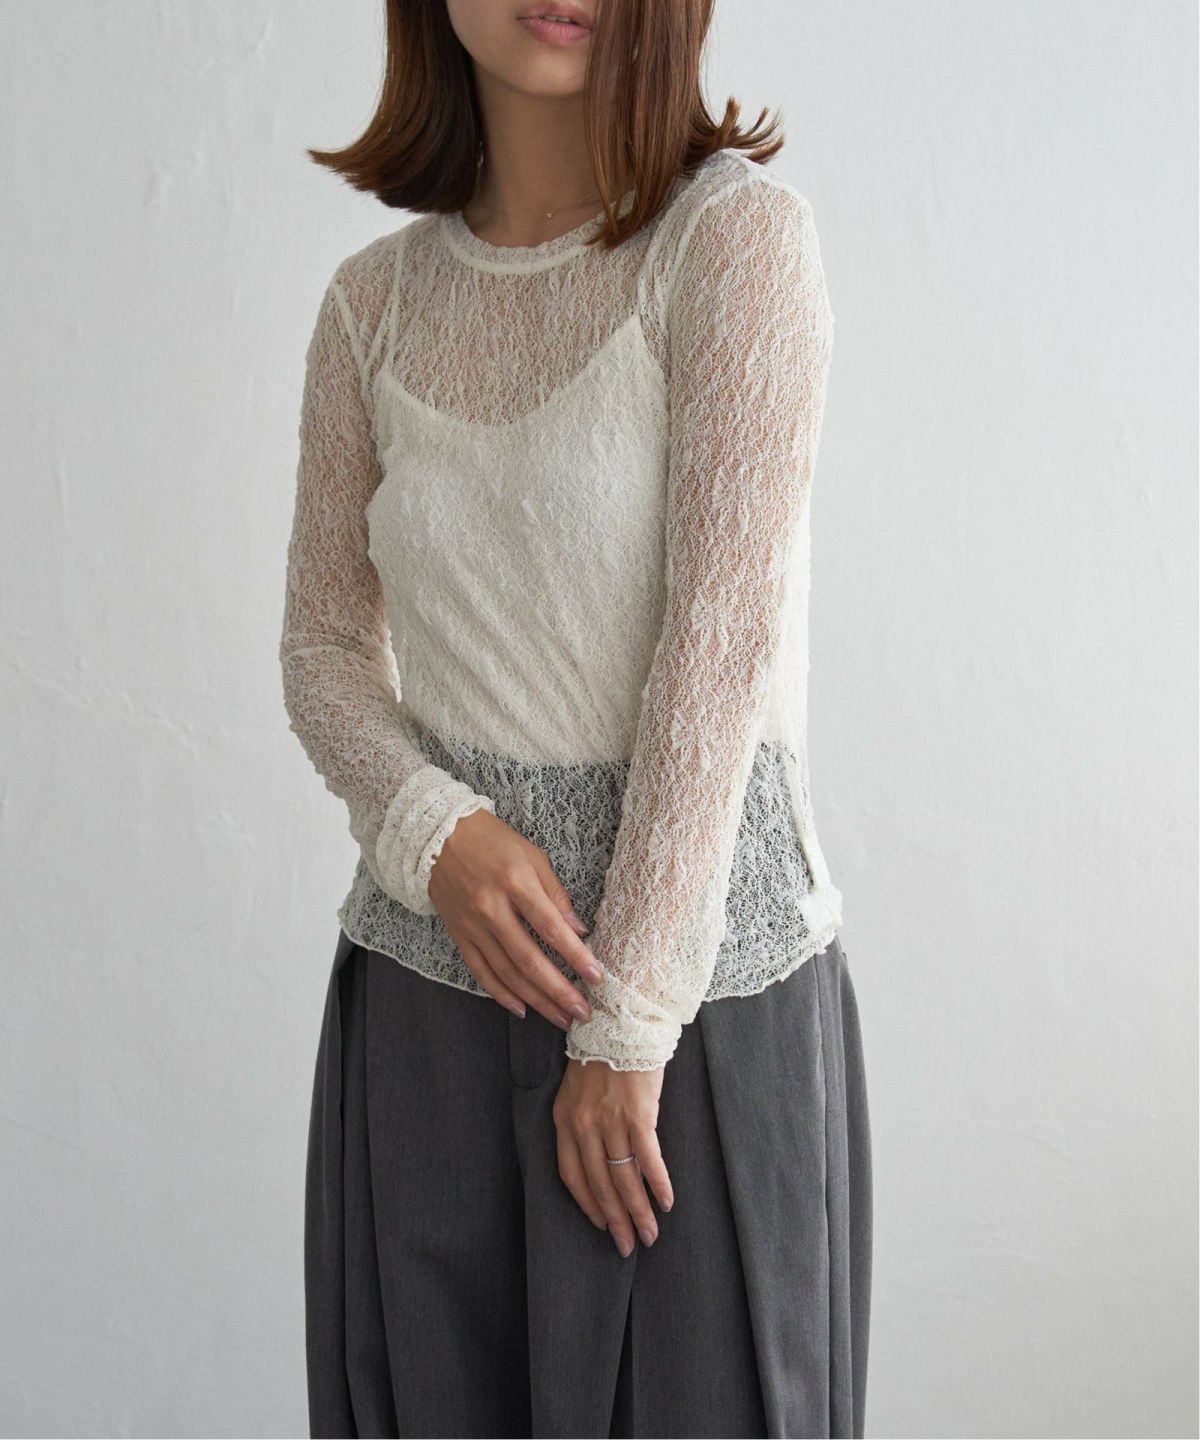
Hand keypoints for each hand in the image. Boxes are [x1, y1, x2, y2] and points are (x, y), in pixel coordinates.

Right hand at [428, 808, 603, 1030]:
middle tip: (582, 1013)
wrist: (437, 836)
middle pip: (529, 960)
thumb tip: (579, 930)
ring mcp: (472, 925)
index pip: (551, 928)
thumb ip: (556, 895)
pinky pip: (480, 972)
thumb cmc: (493, 841)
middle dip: (559, 991)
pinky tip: (522, 1009)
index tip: (596, 977)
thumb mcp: (533, 856)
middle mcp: (492, 908)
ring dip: (536, 1000)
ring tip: (560, 1017)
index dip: (575, 956)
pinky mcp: (458, 935)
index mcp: (515, 883)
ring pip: (507, 973)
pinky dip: (501, 994)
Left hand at [552, 1058, 673, 1255]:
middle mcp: (583, 1124)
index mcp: (564, 1119)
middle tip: (629, 1245)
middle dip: (615, 1219)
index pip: (572, 1176)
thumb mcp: (578, 1088)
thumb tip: (600, 1158)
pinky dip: (658, 1183)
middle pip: (599, 1183)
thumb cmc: (604, 1052)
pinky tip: (666, 1201)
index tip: (603, 1226)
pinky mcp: (637, 1113)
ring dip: (638, 1210)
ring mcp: (610, 1119)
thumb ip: (582, 1122)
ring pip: (623, 1177)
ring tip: (649, 1233)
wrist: (622, 1020)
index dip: (588, 1205)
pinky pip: (647, 1157)